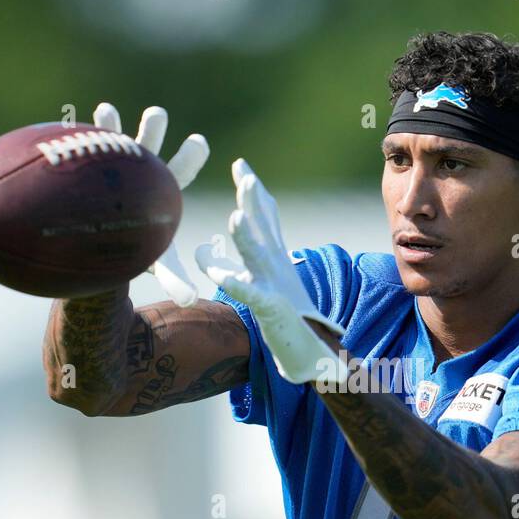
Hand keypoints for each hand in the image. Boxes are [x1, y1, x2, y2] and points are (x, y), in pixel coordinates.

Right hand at [92, 102, 208, 306]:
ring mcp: (112, 160)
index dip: (191, 154)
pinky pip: (77, 146)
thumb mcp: (157, 258)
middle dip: (152, 128)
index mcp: (163, 185)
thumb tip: (192, 302)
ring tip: (107, 112)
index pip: (183, 167)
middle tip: (155, 116)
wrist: (106, 238)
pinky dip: (73, 138)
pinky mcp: (86, 160)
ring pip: (111, 136)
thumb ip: (174, 276)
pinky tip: (64, 128)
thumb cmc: (136, 244)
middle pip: (150, 142)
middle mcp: (140, 166)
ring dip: (112, 124)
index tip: (198, 141)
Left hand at [194, 159, 347, 385]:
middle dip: (253, 198)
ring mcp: (275, 286)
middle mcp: (276, 266)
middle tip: (244, 173)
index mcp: (275, 256)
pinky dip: (237, 284)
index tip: (241, 164)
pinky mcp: (270, 310)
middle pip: (263, 225)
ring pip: (258, 256)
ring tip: (235, 216)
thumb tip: (203, 246)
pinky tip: (222, 276)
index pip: (265, 216)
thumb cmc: (284, 317)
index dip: (254, 191)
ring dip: (247, 237)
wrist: (316, 353)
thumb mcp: (254, 284)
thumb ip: (227, 262)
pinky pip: (250, 295)